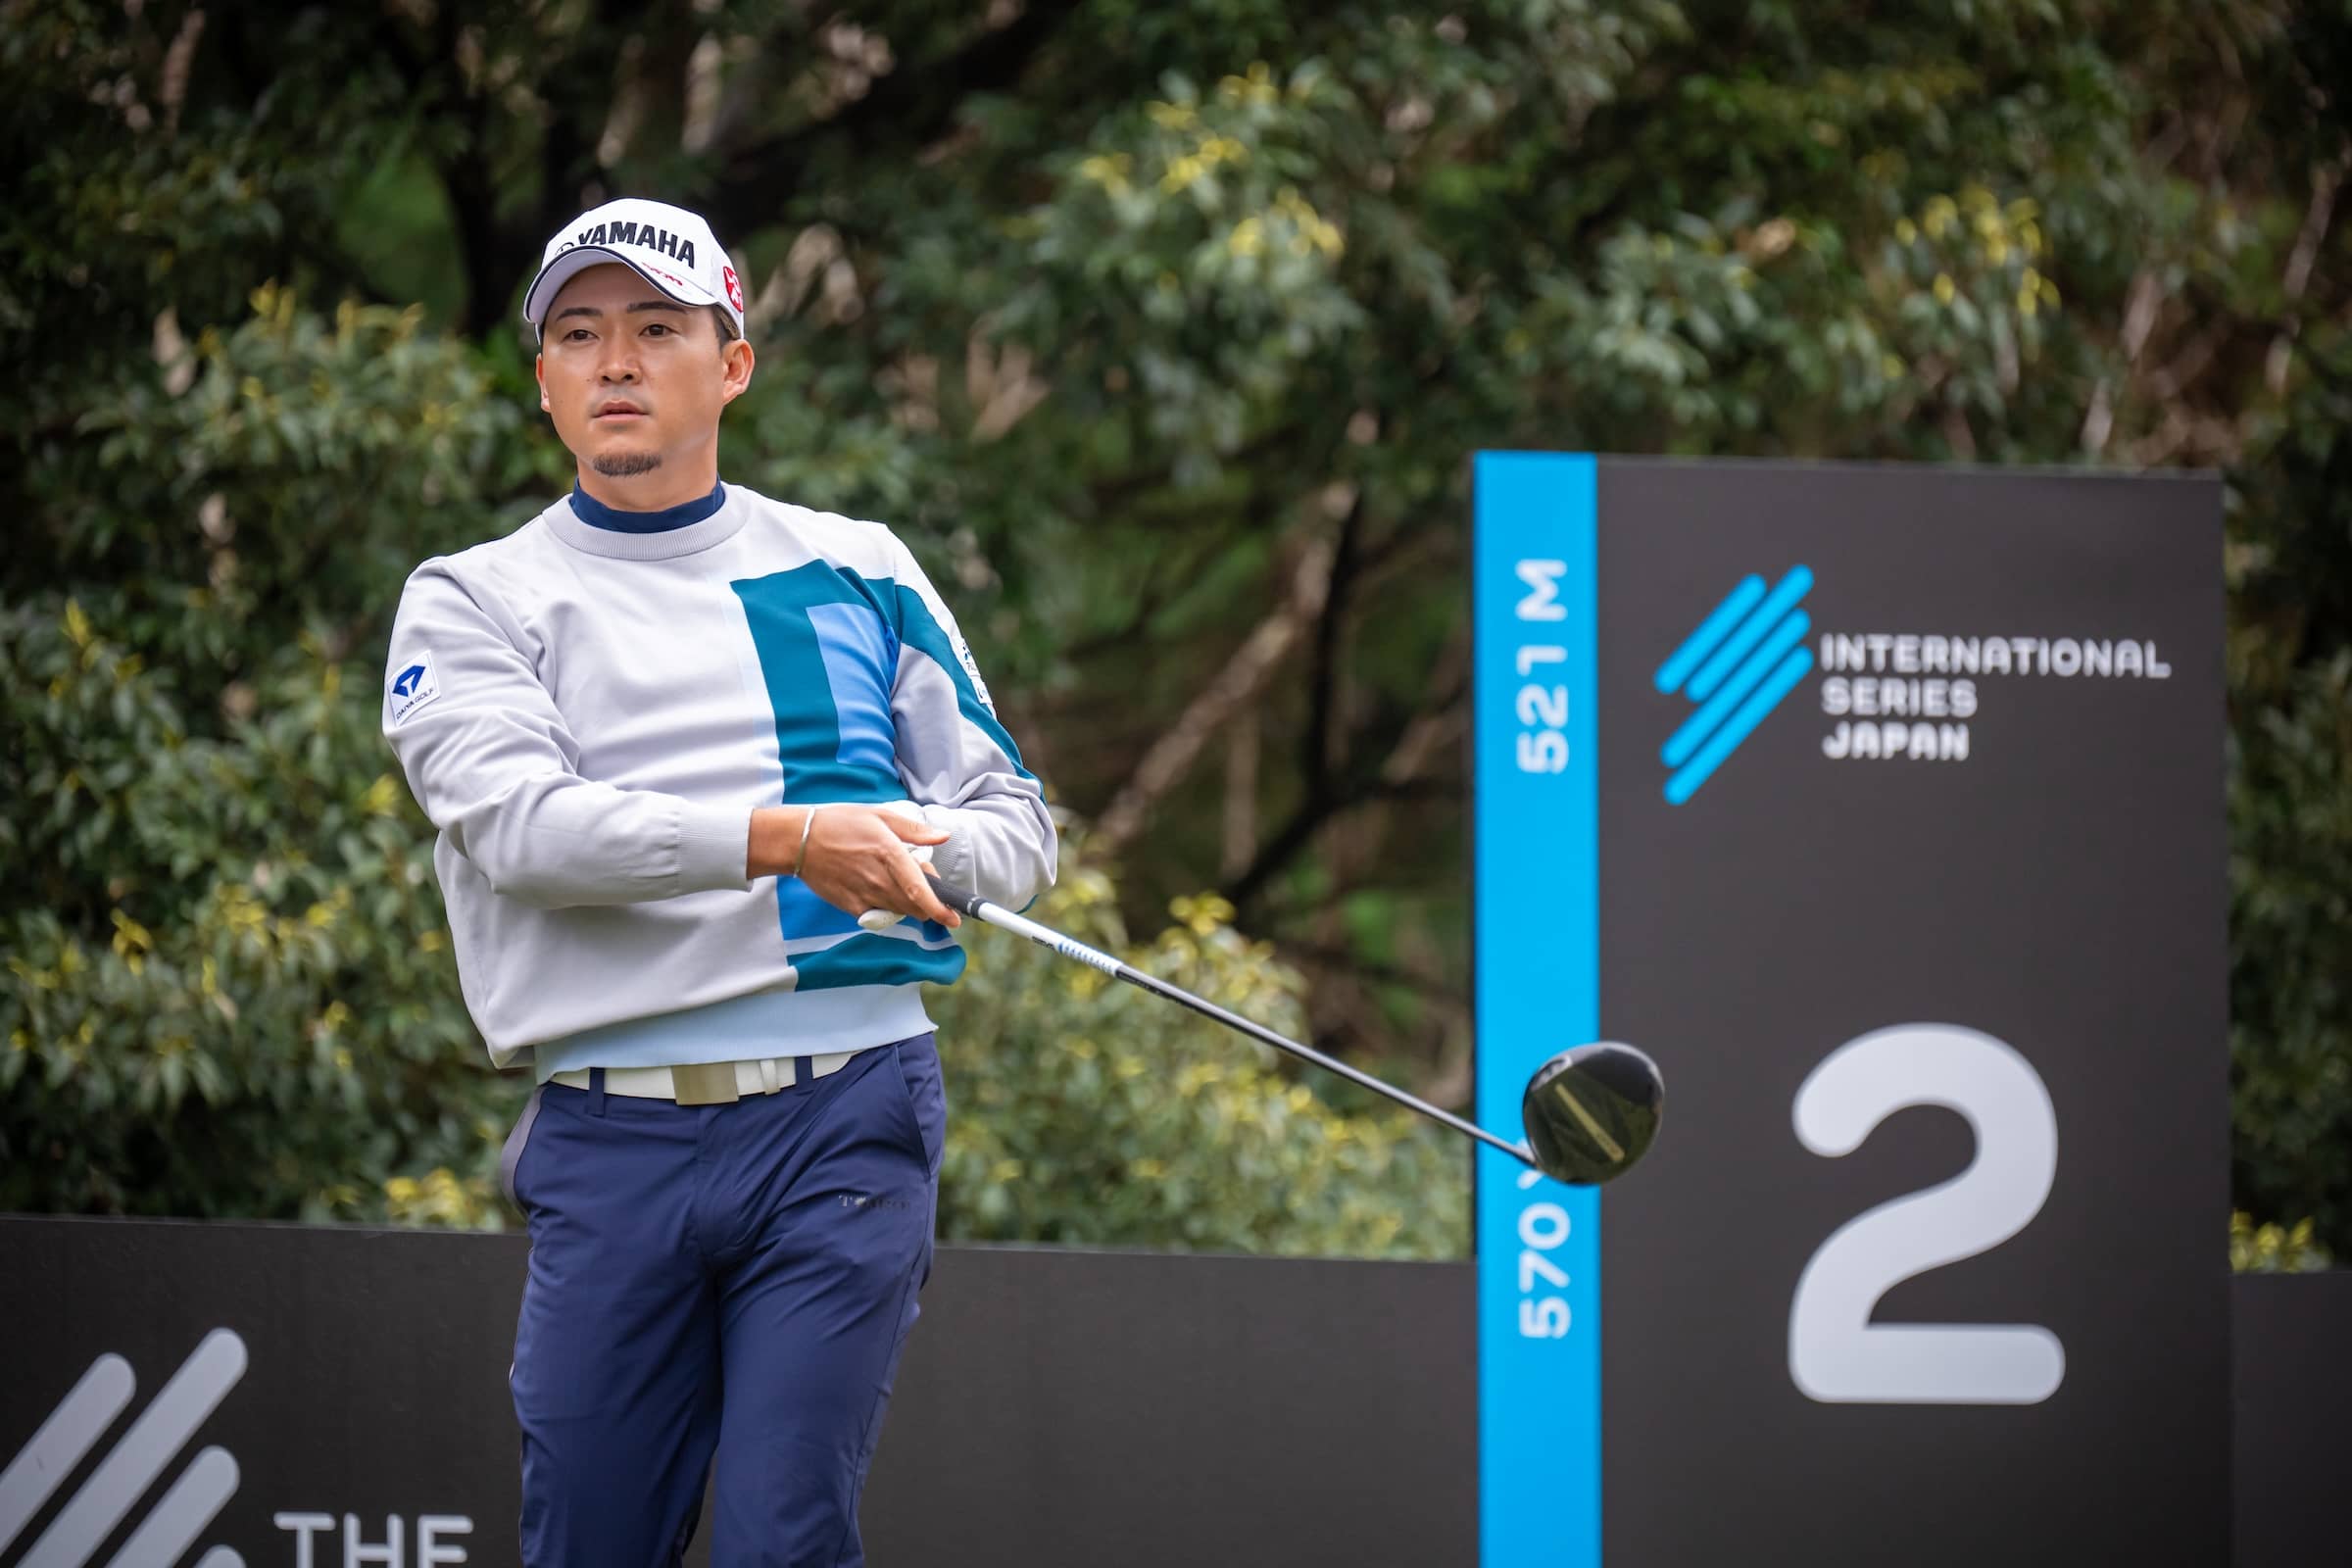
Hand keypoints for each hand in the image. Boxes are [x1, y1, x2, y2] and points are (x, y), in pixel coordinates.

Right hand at [787, 804, 960, 928]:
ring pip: (899, 912)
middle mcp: (879, 880)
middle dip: (927, 900)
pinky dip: (886, 906)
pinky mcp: (851, 906)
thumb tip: (943, 836)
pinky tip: (878, 887)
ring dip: (908, 903)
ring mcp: (864, 896)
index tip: (955, 918)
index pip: (920, 890)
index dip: (940, 909)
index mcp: (889, 854)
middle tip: (919, 877)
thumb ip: (914, 830)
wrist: (798, 841)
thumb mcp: (879, 816)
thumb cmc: (839, 823)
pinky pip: (879, 914)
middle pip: (915, 906)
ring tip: (896, 879)